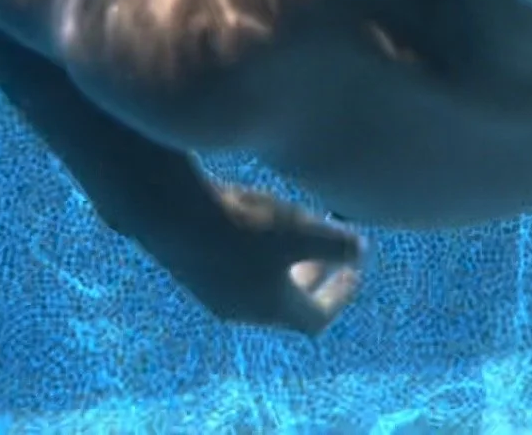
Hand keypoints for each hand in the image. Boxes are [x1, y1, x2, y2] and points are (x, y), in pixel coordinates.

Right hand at [165, 185, 364, 335]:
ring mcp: (212, 291)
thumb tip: (359, 251)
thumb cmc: (244, 226)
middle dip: (312, 279)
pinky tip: (253, 219)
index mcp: (274, 308)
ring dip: (281, 265)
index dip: (340, 295)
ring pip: (257, 287)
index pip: (317, 318)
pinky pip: (232, 270)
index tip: (353, 270)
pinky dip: (254, 254)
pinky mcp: (191, 268)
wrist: (171, 212)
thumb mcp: (304, 232)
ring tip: (293, 233)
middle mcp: (242, 310)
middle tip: (327, 256)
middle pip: (286, 306)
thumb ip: (339, 247)